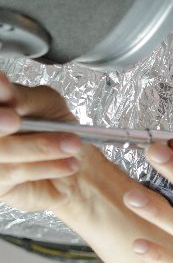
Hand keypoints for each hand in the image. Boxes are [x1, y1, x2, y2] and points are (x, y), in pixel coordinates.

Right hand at [0, 73, 85, 212]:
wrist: (75, 163)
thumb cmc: (58, 131)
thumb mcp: (48, 103)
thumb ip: (27, 97)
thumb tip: (10, 97)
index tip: (5, 89)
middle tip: (15, 120)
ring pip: (3, 150)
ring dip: (39, 147)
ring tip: (72, 145)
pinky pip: (16, 172)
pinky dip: (45, 166)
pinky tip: (69, 164)